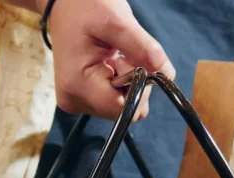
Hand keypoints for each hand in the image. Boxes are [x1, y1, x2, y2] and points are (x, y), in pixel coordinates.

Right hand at [43, 0, 175, 119]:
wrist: (66, 5)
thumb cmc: (86, 7)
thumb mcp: (117, 21)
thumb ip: (143, 49)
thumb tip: (167, 75)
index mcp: (77, 85)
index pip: (123, 109)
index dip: (138, 88)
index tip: (131, 60)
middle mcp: (74, 100)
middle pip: (124, 111)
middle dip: (133, 85)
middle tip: (121, 56)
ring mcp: (77, 102)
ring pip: (121, 108)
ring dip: (127, 84)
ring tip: (113, 58)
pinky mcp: (82, 100)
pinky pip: (114, 102)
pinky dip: (120, 85)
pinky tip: (109, 65)